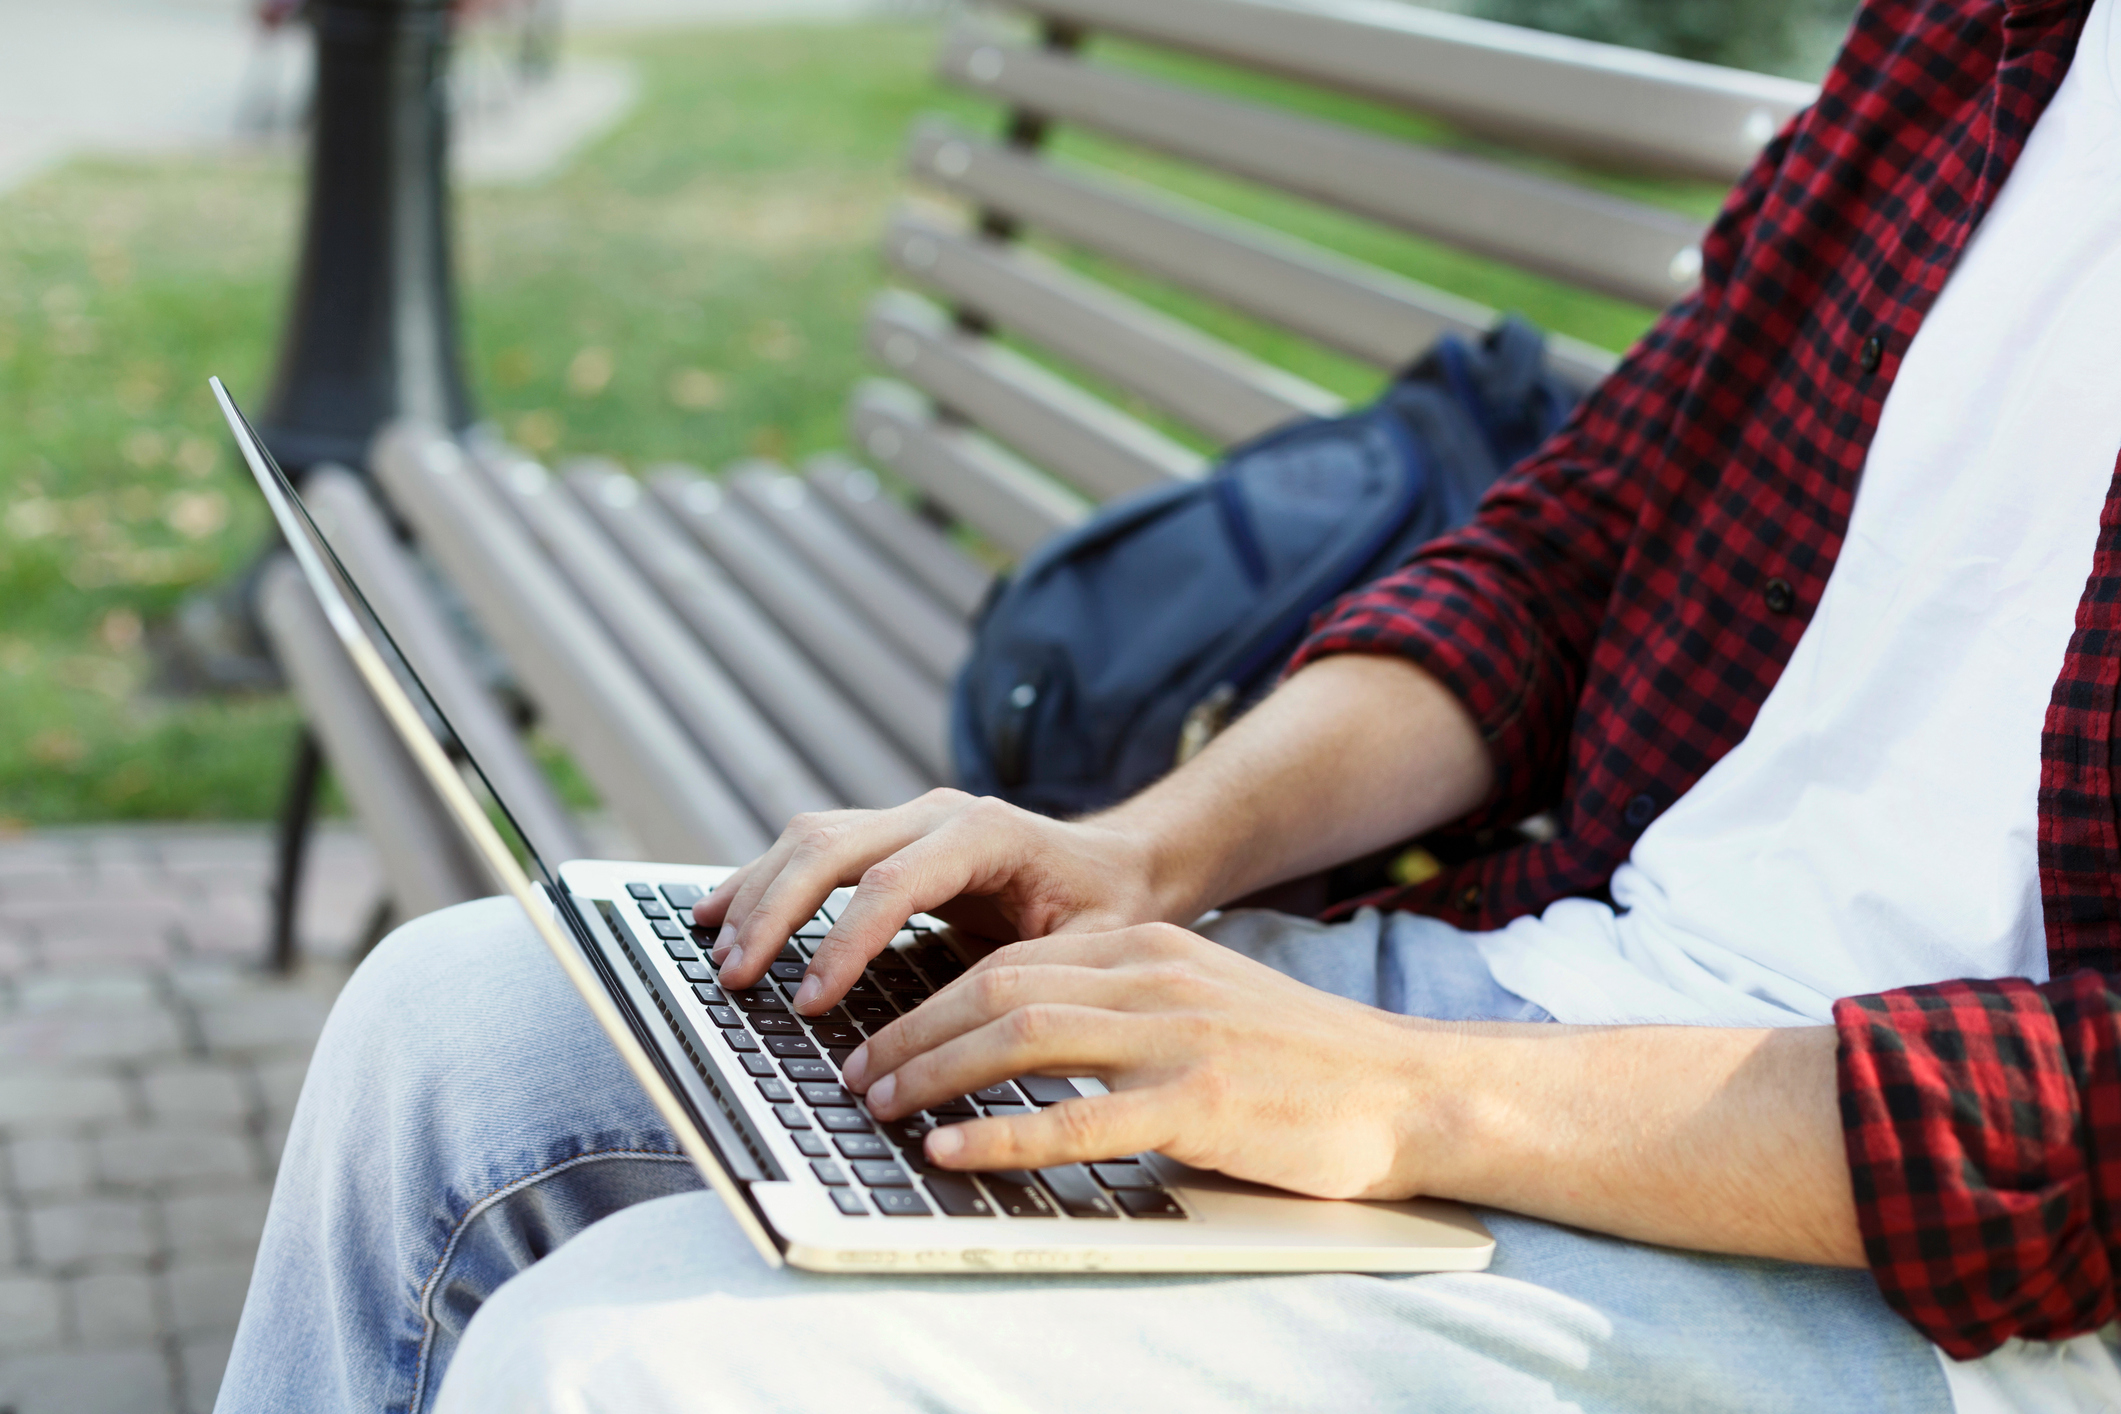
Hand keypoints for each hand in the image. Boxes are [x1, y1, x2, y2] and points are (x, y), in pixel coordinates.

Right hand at [695, 789, 1190, 1012]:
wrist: (1124, 863)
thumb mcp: (1089, 950)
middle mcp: (938, 814)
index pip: (893, 882)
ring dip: (758, 895)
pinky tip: (716, 911)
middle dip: (776, 913)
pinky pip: (812, 848)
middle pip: (832, 846)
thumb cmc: (1112, 910)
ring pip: (810, 839)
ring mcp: (909, 819)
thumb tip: (956, 1025)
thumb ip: (1026, 974)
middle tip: (739, 978)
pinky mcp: (889, 837)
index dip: (842, 941)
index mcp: (987, 833)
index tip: (810, 1001)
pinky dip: (761, 879)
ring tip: (720, 956)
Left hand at [841, 923, 1441, 1200]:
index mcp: (1149, 949)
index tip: (879, 1037)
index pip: (1009, 960)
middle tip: (857, 1074)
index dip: (927, 998)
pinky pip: (1074, 1116)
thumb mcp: (1204, 1001)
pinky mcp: (1196, 1100)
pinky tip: (952, 1149)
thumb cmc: (1301, 1063)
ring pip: (1019, 1036)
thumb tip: (1024, 1034)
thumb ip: (1123, 1006)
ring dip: (933, 1071)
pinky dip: (1000, 1131)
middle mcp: (1152, 977)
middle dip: (910, 1031)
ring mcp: (1174, 1035)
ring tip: (881, 1105)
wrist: (1409, 1091)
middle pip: (996, 988)